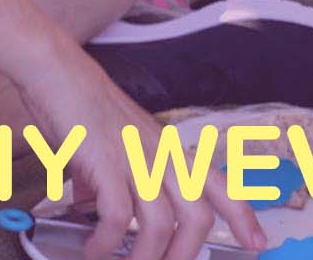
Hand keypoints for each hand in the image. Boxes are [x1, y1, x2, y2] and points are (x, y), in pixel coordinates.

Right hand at [20, 49, 265, 259]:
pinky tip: (94, 248)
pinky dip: (106, 241)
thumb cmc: (81, 102)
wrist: (56, 71)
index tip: (256, 244)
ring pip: (160, 224)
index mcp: (167, 148)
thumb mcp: (113, 141)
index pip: (220, 185)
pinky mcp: (103, 164)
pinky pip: (116, 217)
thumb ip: (113, 176)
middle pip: (196, 215)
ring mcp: (133, 159)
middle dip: (186, 254)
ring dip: (145, 257)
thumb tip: (97, 207)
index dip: (243, 218)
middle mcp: (159, 155)